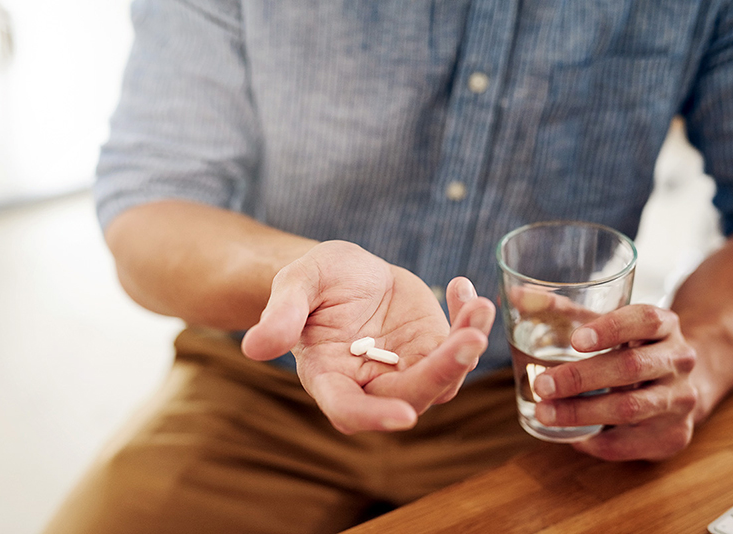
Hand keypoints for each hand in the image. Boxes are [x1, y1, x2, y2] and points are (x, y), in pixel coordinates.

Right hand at [241, 240, 495, 433]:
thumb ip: (282, 313)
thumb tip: (254, 348)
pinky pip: (458, 347)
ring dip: (466, 346)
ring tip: (478, 306)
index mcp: (329, 377)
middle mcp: (370, 384)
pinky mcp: (431, 349)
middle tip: (469, 339)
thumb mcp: (297, 282)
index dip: (374, 416)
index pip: (348, 409)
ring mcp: (406, 369)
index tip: (405, 415)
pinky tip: (462, 287)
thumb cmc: (314, 280)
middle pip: (409, 395)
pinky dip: (468, 321)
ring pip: (444, 377)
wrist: (344, 272)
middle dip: (442, 371)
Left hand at [532, 304, 697, 460]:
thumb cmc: (628, 348)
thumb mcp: (603, 324)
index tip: (576, 340)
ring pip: (630, 407)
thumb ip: (560, 309)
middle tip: (541, 385)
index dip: (611, 329)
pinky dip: (597, 441)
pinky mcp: (674, 434)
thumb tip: (515, 295)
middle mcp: (678, 360)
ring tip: (544, 413)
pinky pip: (631, 442)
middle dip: (581, 378)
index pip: (645, 320)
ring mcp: (680, 399)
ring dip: (582, 412)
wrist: (678, 384)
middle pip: (631, 367)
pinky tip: (571, 437)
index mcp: (663, 325)